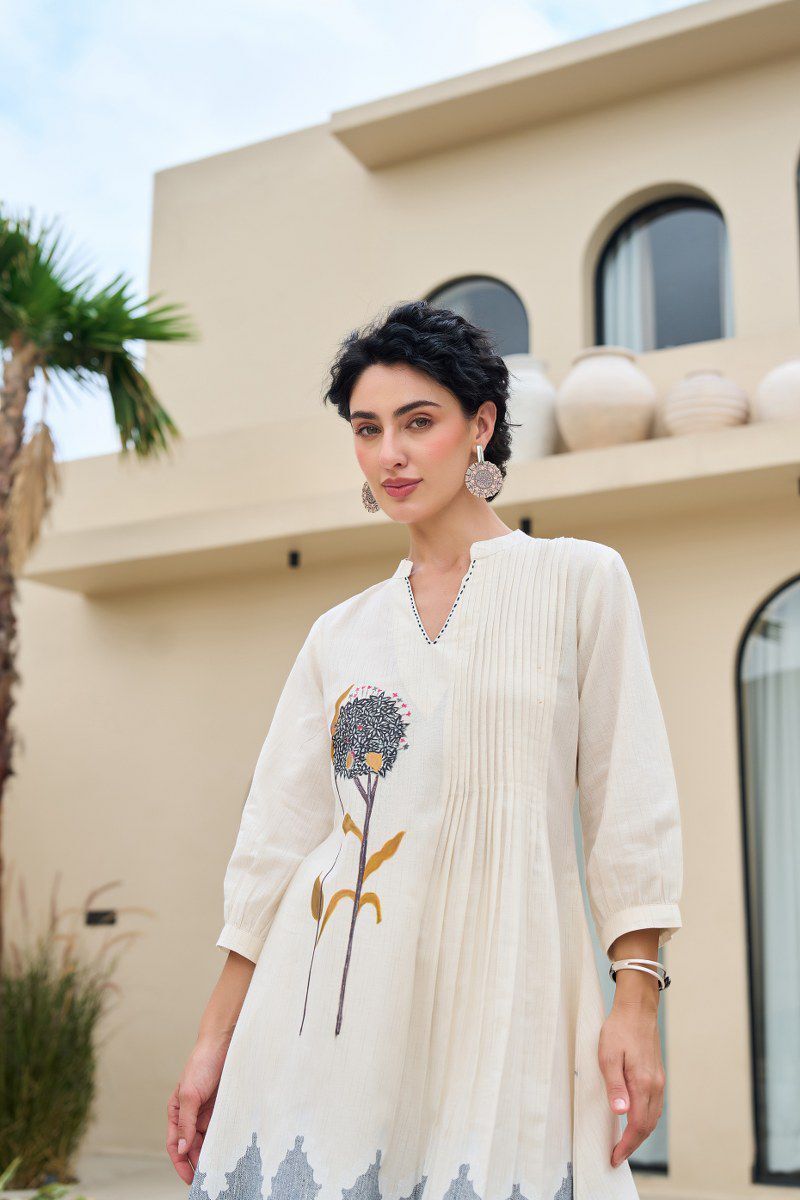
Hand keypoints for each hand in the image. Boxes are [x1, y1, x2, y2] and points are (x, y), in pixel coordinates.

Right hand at [167, 1033, 231, 1183]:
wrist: (224, 1043)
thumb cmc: (202, 1064)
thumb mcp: (190, 1094)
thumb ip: (185, 1122)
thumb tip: (181, 1148)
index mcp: (177, 1111)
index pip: (175, 1144)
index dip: (180, 1163)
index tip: (189, 1179)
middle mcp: (191, 1114)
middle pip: (192, 1146)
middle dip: (197, 1162)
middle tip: (208, 1178)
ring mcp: (207, 1112)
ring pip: (207, 1140)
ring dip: (211, 1153)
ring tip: (219, 1168)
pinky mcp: (222, 1108)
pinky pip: (221, 1129)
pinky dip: (223, 1140)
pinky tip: (229, 1150)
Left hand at [598, 993, 664, 1167]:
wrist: (637, 1009)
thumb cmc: (619, 1030)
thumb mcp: (608, 1056)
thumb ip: (615, 1085)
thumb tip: (620, 1112)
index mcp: (643, 1084)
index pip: (637, 1125)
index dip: (627, 1145)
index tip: (615, 1157)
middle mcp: (655, 1086)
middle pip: (647, 1126)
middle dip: (633, 1144)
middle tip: (617, 1155)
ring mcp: (658, 1080)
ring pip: (653, 1117)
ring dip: (640, 1133)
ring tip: (625, 1143)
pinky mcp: (656, 1075)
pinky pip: (654, 1105)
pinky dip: (646, 1120)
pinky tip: (635, 1119)